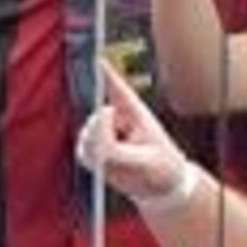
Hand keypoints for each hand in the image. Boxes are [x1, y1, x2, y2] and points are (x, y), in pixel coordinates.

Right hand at [74, 63, 200, 210]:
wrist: (162, 188)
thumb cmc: (163, 167)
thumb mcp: (146, 159)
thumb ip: (116, 152)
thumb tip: (95, 144)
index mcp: (134, 111)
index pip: (116, 87)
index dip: (104, 73)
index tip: (94, 59)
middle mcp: (117, 118)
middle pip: (96, 118)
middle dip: (101, 134)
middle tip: (117, 151)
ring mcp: (105, 133)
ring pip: (87, 137)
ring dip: (99, 150)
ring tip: (121, 160)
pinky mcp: (96, 149)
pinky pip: (83, 151)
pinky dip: (93, 159)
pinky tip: (108, 165)